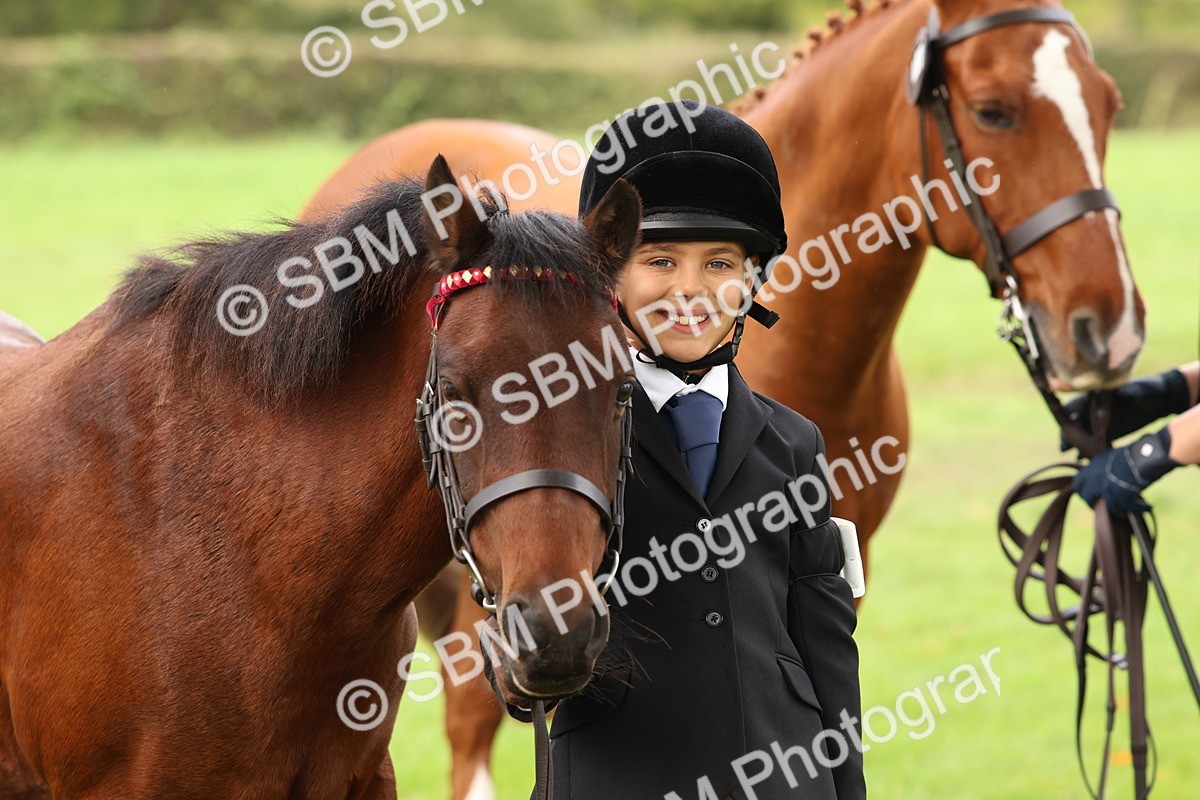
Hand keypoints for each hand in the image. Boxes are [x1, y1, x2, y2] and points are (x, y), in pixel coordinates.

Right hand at [1060, 368, 1190, 450]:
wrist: (1163, 397)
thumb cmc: (1151, 388)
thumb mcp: (1142, 388)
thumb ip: (1133, 391)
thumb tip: (1126, 393)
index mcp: (1100, 395)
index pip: (1077, 405)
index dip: (1068, 416)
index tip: (1064, 428)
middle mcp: (1098, 408)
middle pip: (1076, 422)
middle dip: (1069, 435)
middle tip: (1064, 448)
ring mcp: (1104, 420)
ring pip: (1085, 433)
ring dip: (1078, 445)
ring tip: (1075, 457)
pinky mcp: (1112, 429)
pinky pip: (1097, 440)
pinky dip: (1091, 449)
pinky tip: (1087, 459)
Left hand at [1073, 427, 1179, 514]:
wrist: (1144, 454)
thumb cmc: (1134, 452)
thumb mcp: (1113, 456)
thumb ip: (1106, 467)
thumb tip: (1109, 474)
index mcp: (1093, 466)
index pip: (1078, 483)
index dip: (1084, 491)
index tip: (1091, 495)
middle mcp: (1095, 478)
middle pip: (1086, 497)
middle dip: (1094, 504)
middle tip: (1105, 507)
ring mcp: (1105, 488)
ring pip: (1106, 506)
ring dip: (1118, 510)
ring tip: (1127, 511)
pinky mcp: (1117, 496)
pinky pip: (1124, 508)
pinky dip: (1137, 509)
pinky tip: (1147, 507)